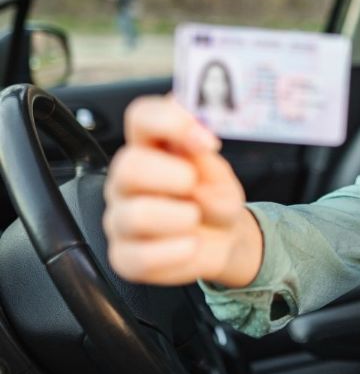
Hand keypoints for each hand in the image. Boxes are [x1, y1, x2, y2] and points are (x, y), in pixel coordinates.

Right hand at [102, 95, 262, 286]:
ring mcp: (121, 218)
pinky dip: (176, 252)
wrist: (223, 240)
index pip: (141, 117)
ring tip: (195, 218)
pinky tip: (190, 245)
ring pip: (134, 215)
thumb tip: (197, 140)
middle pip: (127, 165)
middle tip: (194, 183)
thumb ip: (206, 159)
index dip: (169, 120)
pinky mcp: (125, 256)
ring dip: (178, 217)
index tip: (204, 139)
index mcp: (151, 148)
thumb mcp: (220, 176)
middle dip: (170, 174)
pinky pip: (140, 256)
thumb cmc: (214, 199)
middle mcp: (128, 181)